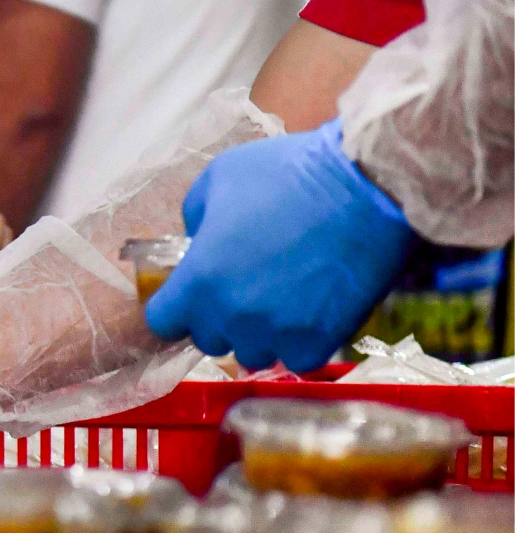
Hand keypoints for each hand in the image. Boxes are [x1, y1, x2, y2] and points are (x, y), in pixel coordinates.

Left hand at [145, 120, 415, 371]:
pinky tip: (311, 312)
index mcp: (197, 281)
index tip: (192, 296)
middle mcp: (230, 316)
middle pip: (208, 339)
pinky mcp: (317, 342)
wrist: (369, 185)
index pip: (162, 322)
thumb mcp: (219, 178)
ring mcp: (275, 333)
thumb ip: (194, 217)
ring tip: (283, 299)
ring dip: (260, 334)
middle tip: (247, 286)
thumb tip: (196, 242)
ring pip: (252, 353)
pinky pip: (296, 359)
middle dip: (221, 317)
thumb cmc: (289, 173)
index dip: (176, 308)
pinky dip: (301, 342)